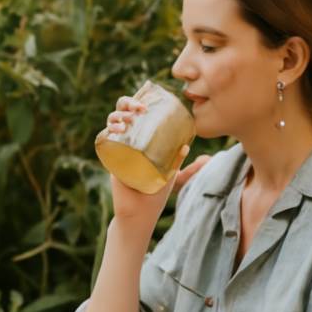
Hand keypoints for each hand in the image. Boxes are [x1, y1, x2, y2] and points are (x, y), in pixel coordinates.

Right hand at [106, 94, 211, 232]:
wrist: (142, 212)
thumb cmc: (155, 192)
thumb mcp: (173, 175)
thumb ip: (188, 167)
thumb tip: (207, 158)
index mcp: (141, 138)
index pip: (137, 112)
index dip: (139, 100)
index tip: (149, 99)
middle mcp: (127, 140)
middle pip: (123, 112)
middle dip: (128, 104)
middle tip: (140, 109)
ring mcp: (117, 148)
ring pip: (112, 122)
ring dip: (118, 115)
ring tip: (129, 120)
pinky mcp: (110, 158)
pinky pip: (104, 139)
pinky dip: (109, 131)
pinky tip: (118, 130)